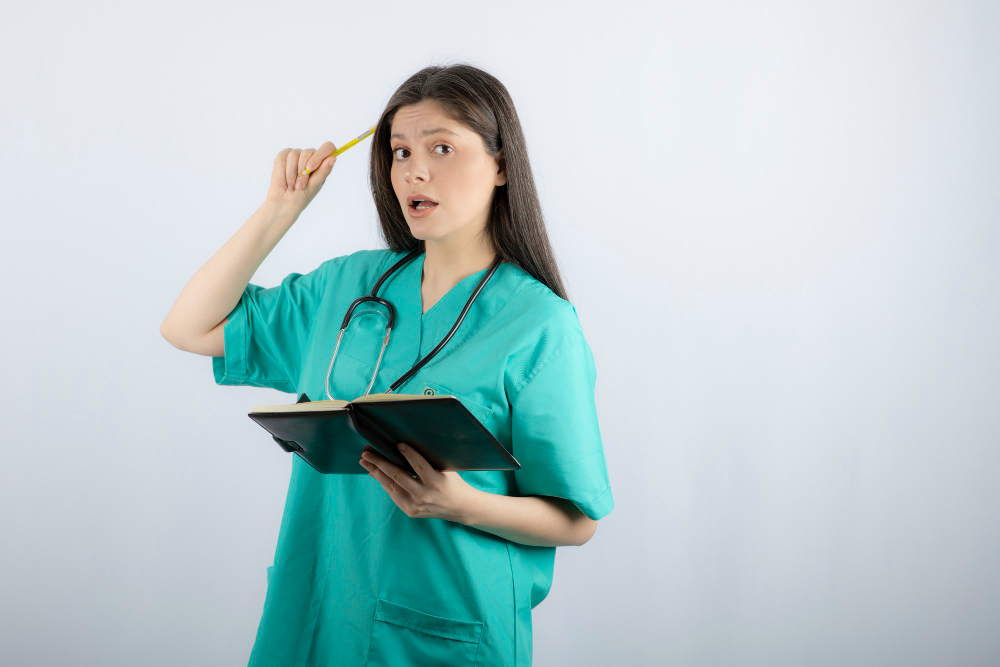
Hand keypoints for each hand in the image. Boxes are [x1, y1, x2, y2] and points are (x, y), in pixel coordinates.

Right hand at [264, 143, 337, 214]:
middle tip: (300, 186)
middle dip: (302, 171)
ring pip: (293, 155)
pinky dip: (282, 174)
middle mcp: (310, 156)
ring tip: (291, 188)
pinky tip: (283, 185)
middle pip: (308, 152)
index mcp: (322, 162)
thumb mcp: (315, 185)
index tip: (310, 168)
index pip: (328, 147)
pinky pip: (282, 159)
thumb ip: (323, 171)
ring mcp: (296, 155)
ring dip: (291, 175)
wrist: (284, 203)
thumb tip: (333, 158)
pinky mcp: (282, 157)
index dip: (320, 155)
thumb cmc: (302, 196)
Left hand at [359, 443, 477, 522]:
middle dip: (380, 463)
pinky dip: (384, 483)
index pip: (419, 466)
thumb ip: (427, 461)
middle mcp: (424, 495)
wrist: (459, 507)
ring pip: (391, 487)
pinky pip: (393, 494)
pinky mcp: (410, 511)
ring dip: (376, 473)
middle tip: (366, 453)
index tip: (398, 443)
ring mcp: (416, 505)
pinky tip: (375, 473)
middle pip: (398, 476)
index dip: (408, 454)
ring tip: (365, 462)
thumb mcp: (445, 469)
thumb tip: (402, 448)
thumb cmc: (452, 482)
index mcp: (436, 482)